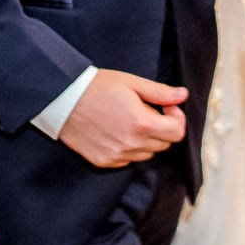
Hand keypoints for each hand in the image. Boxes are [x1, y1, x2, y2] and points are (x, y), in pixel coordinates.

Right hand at [58, 70, 187, 168]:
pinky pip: (128, 159)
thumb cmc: (96, 86)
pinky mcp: (103, 161)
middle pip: (164, 144)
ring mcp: (116, 156)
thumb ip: (160, 92)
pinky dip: (129, 148)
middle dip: (162, 127)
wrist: (61, 99)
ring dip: (146, 139)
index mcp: (142, 123)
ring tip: (129, 119)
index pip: (177, 132)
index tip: (165, 106)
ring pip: (147, 153)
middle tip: (147, 109)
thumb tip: (183, 95)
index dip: (176, 117)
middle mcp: (131, 144)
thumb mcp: (131, 83)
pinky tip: (116, 130)